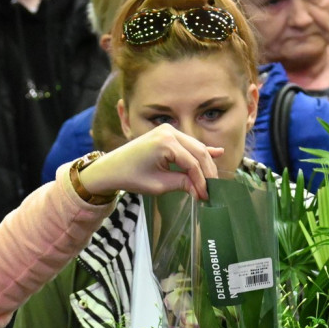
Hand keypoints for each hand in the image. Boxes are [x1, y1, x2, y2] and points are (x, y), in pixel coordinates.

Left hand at [78, 124, 221, 200]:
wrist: (110, 168)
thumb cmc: (131, 176)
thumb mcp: (159, 185)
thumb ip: (183, 184)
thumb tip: (201, 191)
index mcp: (166, 143)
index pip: (192, 164)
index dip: (201, 182)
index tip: (205, 197)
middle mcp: (170, 132)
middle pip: (198, 152)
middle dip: (207, 173)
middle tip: (211, 191)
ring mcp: (168, 130)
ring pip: (196, 148)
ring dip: (205, 164)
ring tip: (211, 182)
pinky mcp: (167, 133)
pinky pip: (188, 143)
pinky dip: (200, 151)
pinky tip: (218, 152)